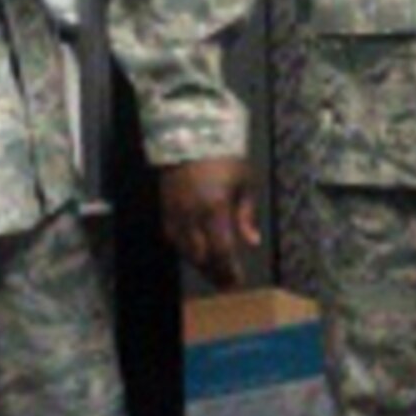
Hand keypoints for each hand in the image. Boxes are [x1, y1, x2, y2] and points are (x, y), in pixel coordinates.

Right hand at [160, 158, 261, 287]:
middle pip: (201, 257)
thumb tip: (252, 242)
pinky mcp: (163, 207)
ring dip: (199, 263)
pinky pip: (172, 237)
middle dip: (214, 272)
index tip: (237, 282)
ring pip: (184, 250)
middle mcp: (192, 215)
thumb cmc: (224, 156)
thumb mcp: (244, 181)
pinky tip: (196, 252)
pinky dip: (184, 249)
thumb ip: (246, 215)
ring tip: (213, 270)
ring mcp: (175, 212)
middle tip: (226, 282)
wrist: (190, 132)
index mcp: (215, 209)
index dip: (228, 271)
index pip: (221, 251)